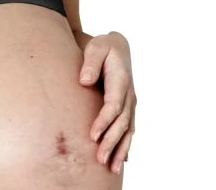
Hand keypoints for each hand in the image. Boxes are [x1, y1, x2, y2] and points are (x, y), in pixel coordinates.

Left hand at [78, 31, 136, 174]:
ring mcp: (130, 102)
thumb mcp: (96, 47)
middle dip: (111, 142)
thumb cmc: (104, 47)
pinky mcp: (127, 107)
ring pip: (127, 130)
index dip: (104, 122)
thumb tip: (85, 81)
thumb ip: (90, 62)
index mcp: (121, 81)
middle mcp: (129, 95)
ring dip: (120, 149)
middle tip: (99, 159)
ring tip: (111, 167)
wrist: (117, 47)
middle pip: (121, 123)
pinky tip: (122, 160)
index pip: (113, 106)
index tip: (93, 136)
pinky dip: (126, 145)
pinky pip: (128, 129)